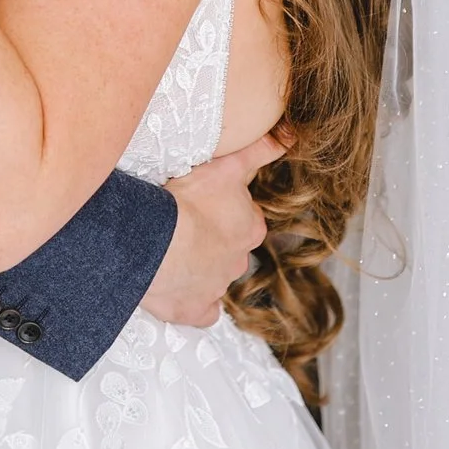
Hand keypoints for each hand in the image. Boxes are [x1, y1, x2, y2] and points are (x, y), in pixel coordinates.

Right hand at [141, 132, 282, 325]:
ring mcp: (217, 288)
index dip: (224, 210)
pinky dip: (193, 303)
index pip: (245, 219)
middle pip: (229, 249)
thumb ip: (259, 151)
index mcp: (250, 229)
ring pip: (213, 278)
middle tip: (185, 226)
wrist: (157, 243)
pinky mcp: (194, 311)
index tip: (203, 203)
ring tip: (171, 252)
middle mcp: (239, 261)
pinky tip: (178, 290)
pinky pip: (201, 311)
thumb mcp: (227, 166)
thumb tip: (291, 137)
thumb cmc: (191, 201)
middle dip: (212, 241)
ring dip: (198, 268)